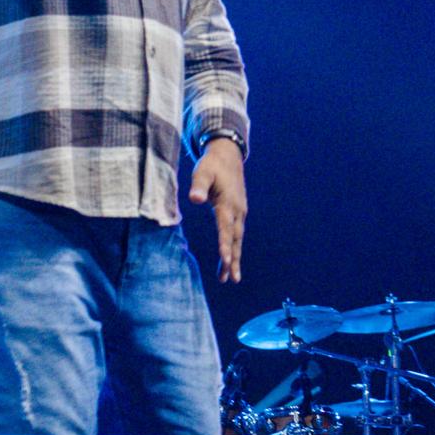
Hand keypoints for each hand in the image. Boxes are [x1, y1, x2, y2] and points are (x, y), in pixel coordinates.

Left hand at [189, 138, 246, 282]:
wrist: (228, 156)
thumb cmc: (212, 165)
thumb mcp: (202, 172)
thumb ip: (198, 186)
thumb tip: (195, 200)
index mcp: (228, 203)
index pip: (226, 228)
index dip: (224, 244)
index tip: (224, 260)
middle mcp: (237, 210)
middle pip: (235, 239)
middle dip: (232, 259)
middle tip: (231, 278)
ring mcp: (239, 212)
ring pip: (237, 239)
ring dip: (233, 258)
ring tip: (229, 277)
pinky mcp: (237, 212)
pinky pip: (235, 234)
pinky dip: (232, 248)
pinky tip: (228, 259)